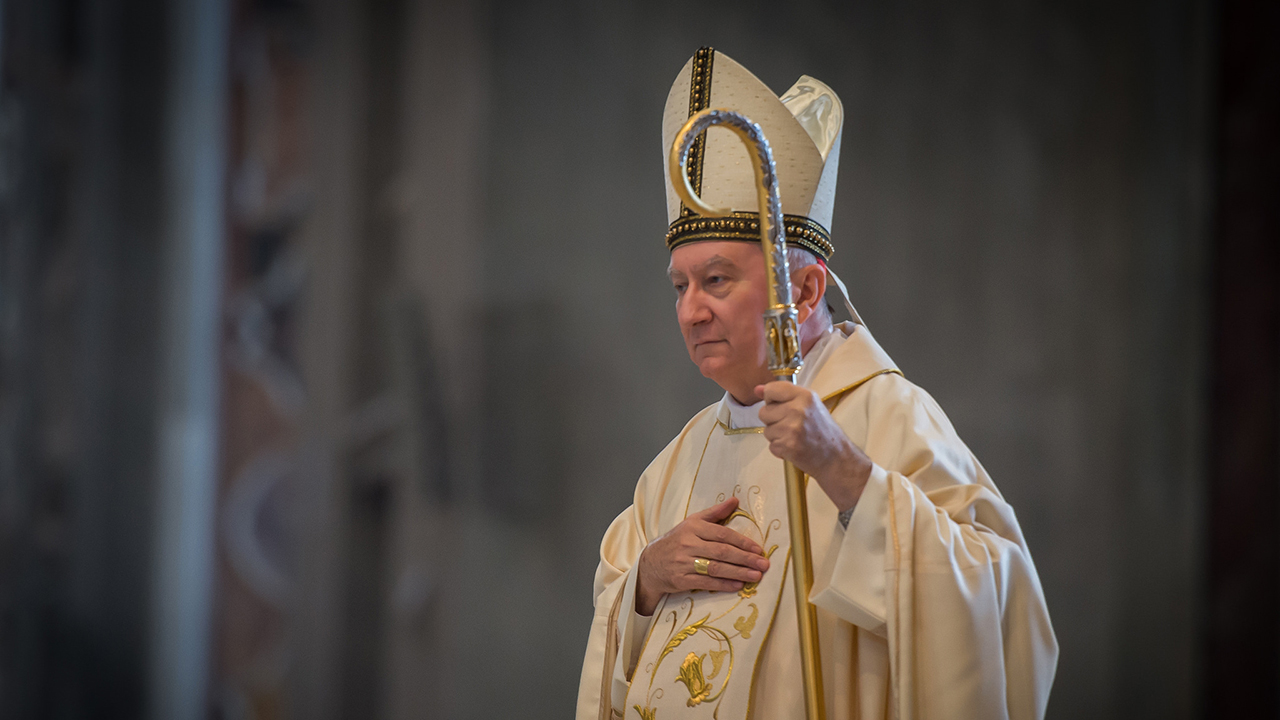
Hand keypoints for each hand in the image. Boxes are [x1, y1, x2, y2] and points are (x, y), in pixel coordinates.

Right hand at [635, 498, 770, 615]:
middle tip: (763, 564)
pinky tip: (738, 586)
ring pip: (715, 568)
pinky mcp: (681, 580)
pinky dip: (723, 585)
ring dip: (738, 573)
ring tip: (756, 576)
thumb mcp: (692, 523)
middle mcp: (687, 544)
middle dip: (745, 558)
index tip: (758, 549)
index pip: (722, 534)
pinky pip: (706, 583)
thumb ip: (715, 513)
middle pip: (721, 552)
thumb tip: (735, 500)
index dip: (742, 542)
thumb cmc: (676, 541)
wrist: (650, 563)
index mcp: (693, 528)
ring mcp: (683, 563)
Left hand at [755, 381, 872, 512]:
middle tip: (792, 426)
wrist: (836, 457)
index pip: (771, 389)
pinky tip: (795, 447)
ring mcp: (792, 428)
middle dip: (773, 420)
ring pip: (766, 430)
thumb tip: (757, 389)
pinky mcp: (788, 445)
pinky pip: (771, 445)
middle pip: (764, 412)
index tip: (779, 406)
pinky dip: (780, 449)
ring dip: (777, 436)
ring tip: (794, 437)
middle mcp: (798, 409)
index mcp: (804, 395)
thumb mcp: (809, 405)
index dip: (770, 399)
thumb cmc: (822, 430)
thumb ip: (783, 395)